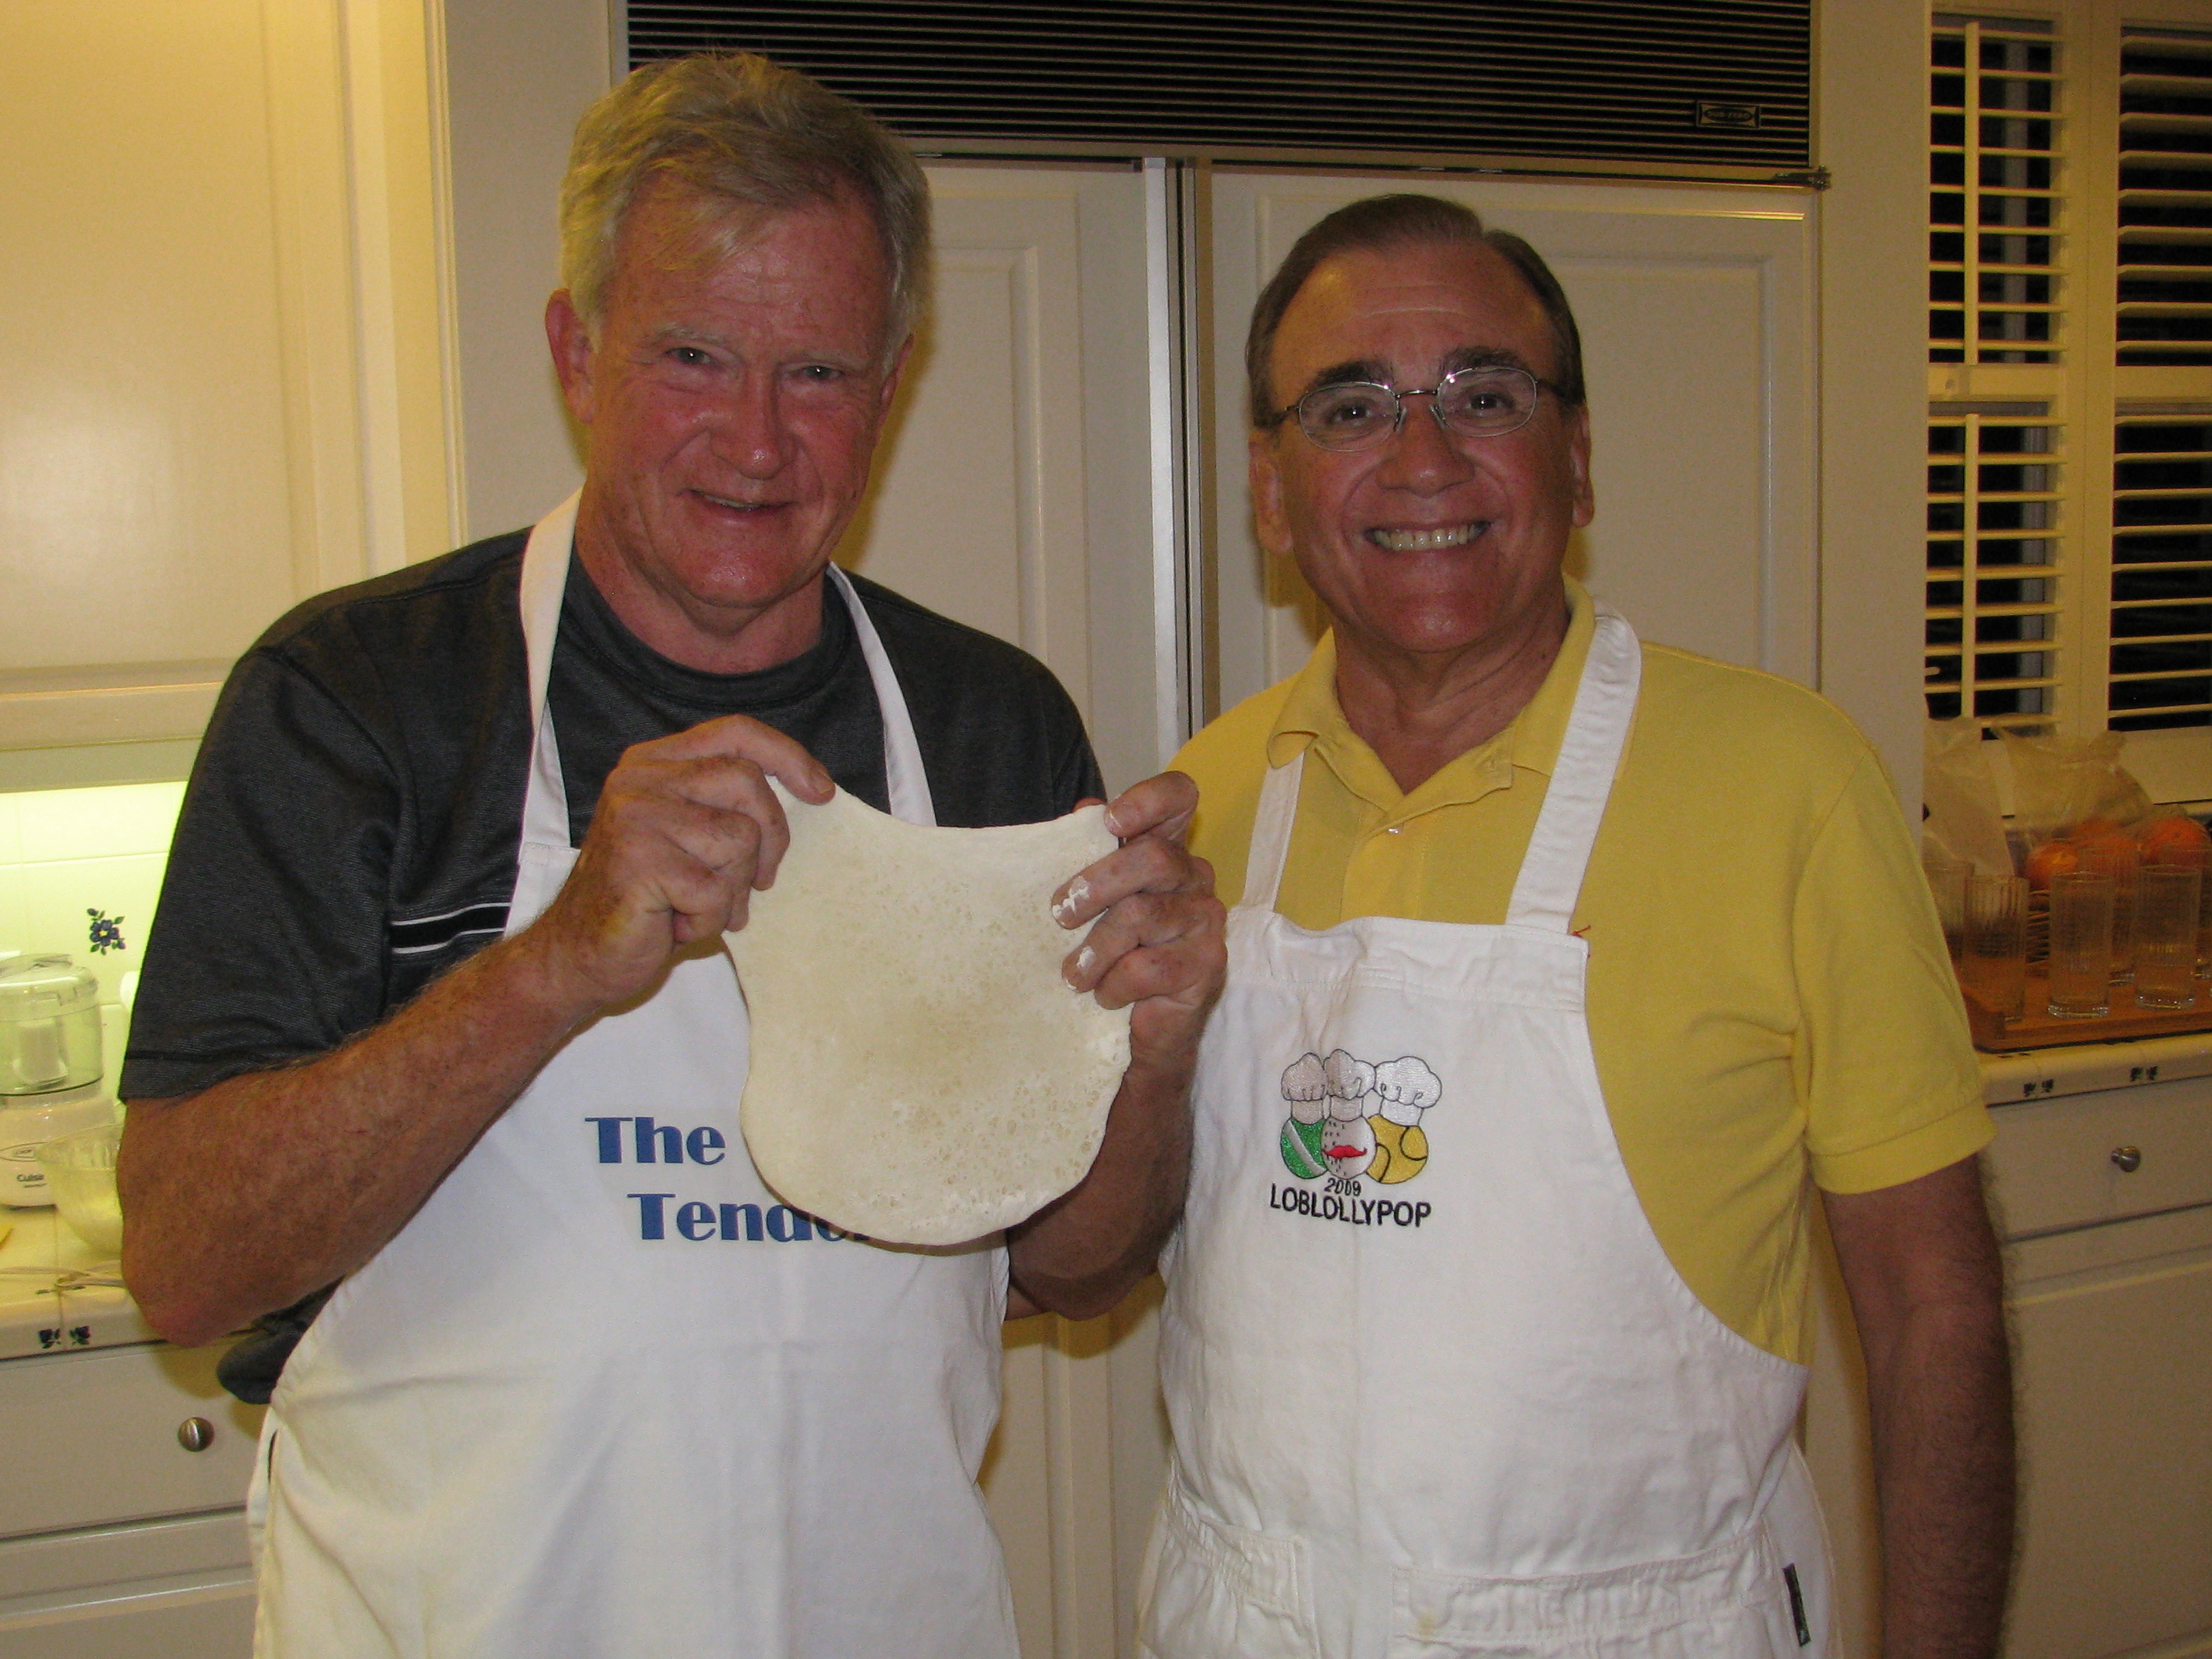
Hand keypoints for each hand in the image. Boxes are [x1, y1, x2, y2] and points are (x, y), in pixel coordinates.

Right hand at [524, 715, 832, 1013]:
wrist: (576, 956)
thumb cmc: (645, 901)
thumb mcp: (686, 837)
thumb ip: (724, 806)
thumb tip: (808, 791)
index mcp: (652, 764)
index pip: (734, 733)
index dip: (786, 756)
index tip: (822, 791)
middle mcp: (639, 780)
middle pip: (746, 782)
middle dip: (772, 838)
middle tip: (761, 882)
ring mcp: (635, 818)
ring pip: (739, 839)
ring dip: (734, 889)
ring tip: (698, 907)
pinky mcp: (639, 862)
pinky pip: (716, 890)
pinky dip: (709, 921)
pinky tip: (677, 926)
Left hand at [1051, 771, 1225, 1067]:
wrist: (1137, 1030)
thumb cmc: (1109, 956)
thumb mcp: (1090, 904)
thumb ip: (1087, 855)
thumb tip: (1084, 808)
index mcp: (1166, 849)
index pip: (1179, 798)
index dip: (1149, 799)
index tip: (1109, 821)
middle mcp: (1194, 876)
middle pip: (1154, 857)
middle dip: (1096, 885)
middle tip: (1060, 915)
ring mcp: (1206, 919)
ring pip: (1141, 915)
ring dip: (1094, 950)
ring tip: (1073, 975)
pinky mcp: (1207, 963)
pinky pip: (1148, 966)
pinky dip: (1114, 984)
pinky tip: (1105, 996)